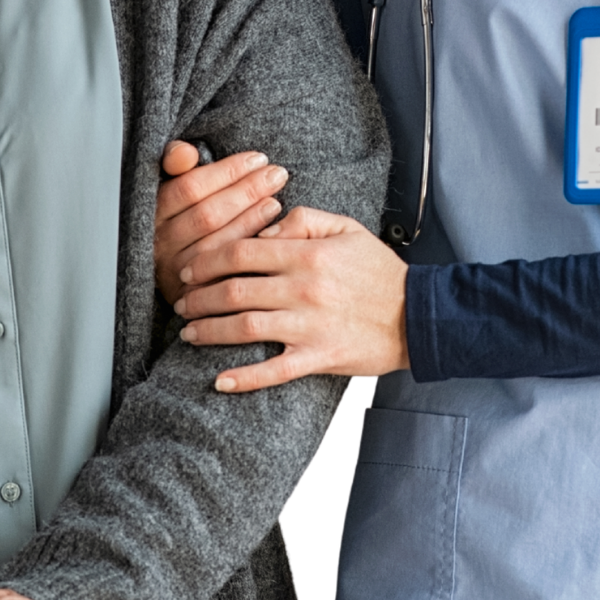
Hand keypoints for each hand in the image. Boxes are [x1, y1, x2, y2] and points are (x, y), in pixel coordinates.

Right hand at [154, 141, 290, 305]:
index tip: (257, 159)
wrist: (178, 270)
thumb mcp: (174, 184)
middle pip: (206, 215)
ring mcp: (175, 272)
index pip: (190, 188)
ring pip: (216, 244)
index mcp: (153, 212)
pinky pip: (224, 272)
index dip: (227, 172)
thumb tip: (186, 153)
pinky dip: (248, 249)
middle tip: (277, 174)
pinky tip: (270, 234)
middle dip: (247, 191)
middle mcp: (159, 243)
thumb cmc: (183, 214)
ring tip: (276, 201)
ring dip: (250, 220)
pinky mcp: (192, 296)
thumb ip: (175, 161)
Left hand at [173, 207, 409, 391]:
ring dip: (210, 331)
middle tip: (180, 302)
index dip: (207, 259)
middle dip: (198, 297)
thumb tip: (263, 230)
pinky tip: (219, 380)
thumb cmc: (379, 270)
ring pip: (244, 328)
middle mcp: (303, 289)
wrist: (418, 315)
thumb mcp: (346, 228)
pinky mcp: (319, 357)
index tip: (189, 268)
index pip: (241, 251)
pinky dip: (244, 378)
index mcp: (307, 254)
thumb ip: (303, 219)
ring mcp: (309, 326)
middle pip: (234, 290)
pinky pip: (274, 372)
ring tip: (189, 333)